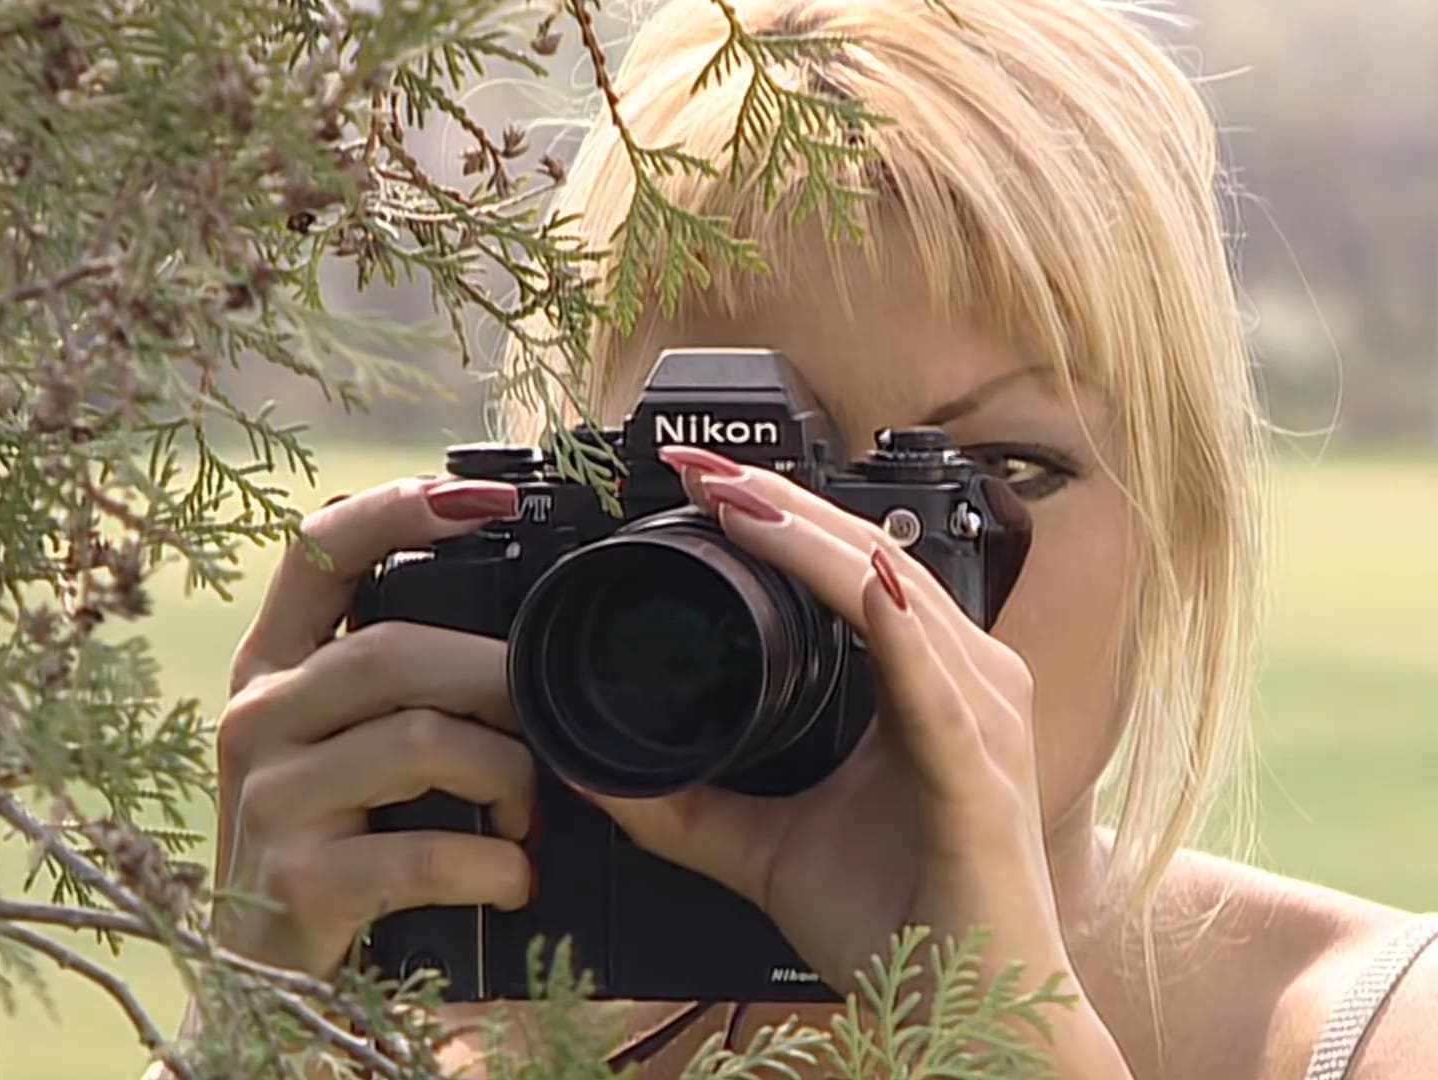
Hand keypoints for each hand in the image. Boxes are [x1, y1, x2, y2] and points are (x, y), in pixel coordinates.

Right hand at [213, 476, 534, 976]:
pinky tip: (513, 879)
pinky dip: (493, 865)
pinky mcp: (295, 883)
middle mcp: (257, 716)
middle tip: (550, 724)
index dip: (402, 509)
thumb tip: (524, 641)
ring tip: (530, 816)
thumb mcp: (345, 743)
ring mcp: (269, 799)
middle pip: (393, 650)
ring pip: (422, 739)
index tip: (493, 500)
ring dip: (508, 776)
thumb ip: (403, 681)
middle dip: (498, 680)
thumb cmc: (334, 840)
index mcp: (275, 666)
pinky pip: (423, 853)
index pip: (318, 550)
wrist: (264, 985)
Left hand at [570, 446, 1071, 994]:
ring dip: (816, 544)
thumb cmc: (895, 928)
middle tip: (696, 463)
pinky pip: (936, 696)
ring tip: (739, 500)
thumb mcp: (765, 849)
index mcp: (923, 685)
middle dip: (780, 504)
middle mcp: (964, 686)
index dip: (779, 519)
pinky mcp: (979, 784)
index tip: (696, 482)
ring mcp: (980, 727)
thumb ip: (684, 806)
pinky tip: (864, 586)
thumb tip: (591, 769)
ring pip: (894, 603)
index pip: (849, 572)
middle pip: (869, 561)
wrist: (969, 1023)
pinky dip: (897, 635)